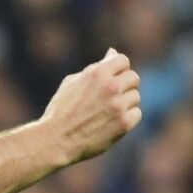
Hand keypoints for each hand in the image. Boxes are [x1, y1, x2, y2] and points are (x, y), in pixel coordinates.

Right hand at [41, 48, 141, 162]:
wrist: (56, 139)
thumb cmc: (61, 109)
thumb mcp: (73, 82)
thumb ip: (95, 68)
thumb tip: (113, 53)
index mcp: (97, 73)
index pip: (123, 61)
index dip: (119, 69)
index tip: (112, 77)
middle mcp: (111, 87)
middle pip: (134, 78)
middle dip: (125, 85)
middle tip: (110, 97)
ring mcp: (119, 105)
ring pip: (135, 97)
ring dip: (125, 103)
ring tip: (106, 112)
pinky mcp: (124, 123)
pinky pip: (136, 114)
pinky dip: (126, 117)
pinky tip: (110, 122)